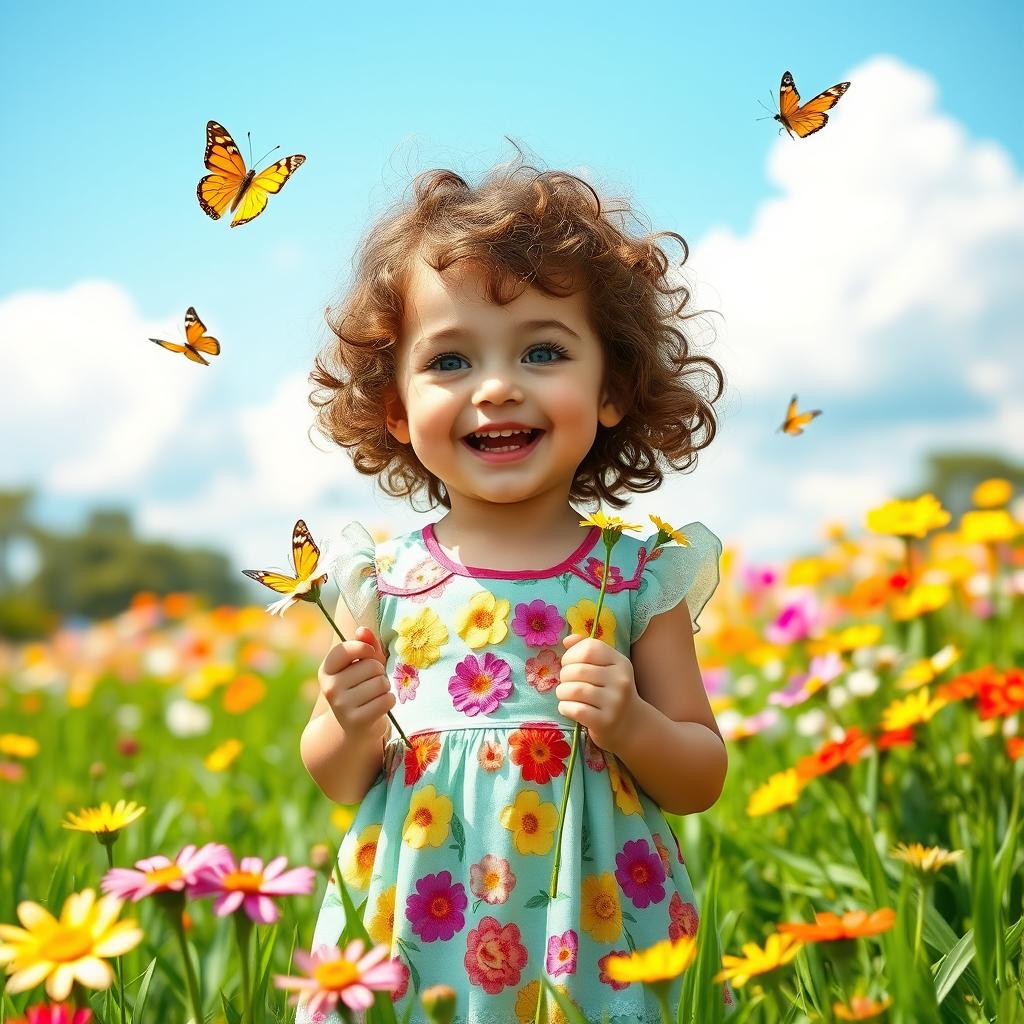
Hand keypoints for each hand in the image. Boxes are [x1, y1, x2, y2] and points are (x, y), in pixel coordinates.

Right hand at [317, 625, 394, 742]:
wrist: (353, 727)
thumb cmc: (360, 687)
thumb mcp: (361, 664)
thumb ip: (364, 644)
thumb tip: (362, 629)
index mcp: (326, 670)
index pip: (347, 649)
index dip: (365, 648)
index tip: (368, 654)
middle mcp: (330, 687)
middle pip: (371, 666)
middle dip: (379, 672)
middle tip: (371, 682)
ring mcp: (342, 705)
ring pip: (381, 683)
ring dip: (385, 687)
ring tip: (375, 694)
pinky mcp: (357, 720)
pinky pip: (387, 700)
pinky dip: (389, 701)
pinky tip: (379, 705)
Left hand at [555, 633, 642, 753]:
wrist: (630, 725)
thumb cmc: (610, 691)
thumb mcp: (606, 667)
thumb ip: (586, 649)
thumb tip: (567, 640)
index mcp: (620, 662)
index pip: (589, 648)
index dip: (572, 654)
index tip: (569, 664)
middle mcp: (621, 680)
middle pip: (578, 670)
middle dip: (564, 675)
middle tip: (566, 683)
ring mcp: (615, 702)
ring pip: (574, 690)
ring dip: (562, 692)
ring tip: (565, 695)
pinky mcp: (605, 721)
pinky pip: (575, 709)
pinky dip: (565, 707)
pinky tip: (568, 708)